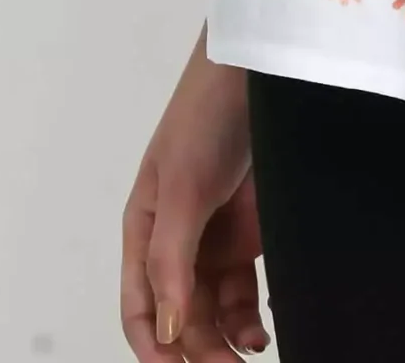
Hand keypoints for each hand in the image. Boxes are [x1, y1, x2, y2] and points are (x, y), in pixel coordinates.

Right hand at [120, 25, 269, 359]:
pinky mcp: (252, 231)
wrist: (261, 70)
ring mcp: (216, 237)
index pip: (140, 310)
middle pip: (181, 318)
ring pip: (216, 310)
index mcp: (145, 232)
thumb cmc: (205, 117)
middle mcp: (177, 242)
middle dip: (199, 351)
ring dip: (228, 340)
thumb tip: (168, 330)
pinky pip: (247, 289)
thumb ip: (171, 261)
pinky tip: (264, 330)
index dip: (155, 348)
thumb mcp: (181, 189)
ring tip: (250, 355)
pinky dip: (253, 317)